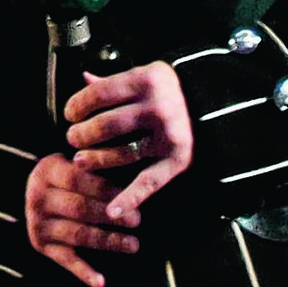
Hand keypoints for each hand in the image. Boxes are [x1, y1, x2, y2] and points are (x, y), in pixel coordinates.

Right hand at [25, 153, 138, 286]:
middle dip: (110, 216)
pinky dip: (84, 273)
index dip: (107, 190)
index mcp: (47, 170)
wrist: (35, 191)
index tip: (131, 198)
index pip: (79, 180)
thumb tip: (132, 182)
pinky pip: (66, 261)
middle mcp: (37, 198)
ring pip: (77, 234)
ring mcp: (38, 224)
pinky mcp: (42, 246)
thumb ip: (99, 166)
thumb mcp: (79, 162)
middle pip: (78, 208)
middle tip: (137, 221)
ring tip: (133, 245)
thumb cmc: (71, 174)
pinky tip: (101, 283)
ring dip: (108, 241)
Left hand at [61, 62, 193, 223]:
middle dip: (82, 134)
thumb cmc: (172, 90)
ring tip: (81, 160)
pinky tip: (113, 210)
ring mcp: (169, 134)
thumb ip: (115, 81)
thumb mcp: (146, 76)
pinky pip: (149, 181)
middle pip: (106, 125)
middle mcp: (158, 106)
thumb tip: (83, 79)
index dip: (78, 105)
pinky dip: (130, 198)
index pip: (100, 93)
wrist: (218, 104)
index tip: (69, 114)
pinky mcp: (178, 158)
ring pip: (121, 153)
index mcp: (147, 79)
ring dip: (96, 160)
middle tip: (72, 139)